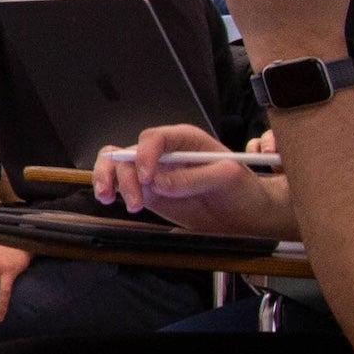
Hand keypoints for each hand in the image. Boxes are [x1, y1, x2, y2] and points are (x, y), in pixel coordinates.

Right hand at [93, 122, 275, 230]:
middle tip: (136, 203)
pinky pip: (119, 182)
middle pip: (130, 152)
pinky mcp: (147, 190)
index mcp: (185, 140)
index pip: (155, 138)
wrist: (245, 215)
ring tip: (110, 199)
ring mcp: (153, 171)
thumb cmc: (243, 190)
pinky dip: (108, 187)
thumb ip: (193, 178)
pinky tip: (108, 199)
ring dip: (109, 180)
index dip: (146, 155)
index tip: (148, 179)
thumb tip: (157, 183)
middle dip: (125, 175)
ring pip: (117, 164)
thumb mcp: (227, 178)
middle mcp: (165, 152)